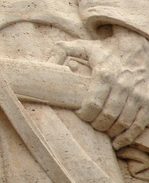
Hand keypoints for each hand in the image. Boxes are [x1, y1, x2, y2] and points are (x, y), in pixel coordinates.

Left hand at [54, 26, 148, 147]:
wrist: (135, 47)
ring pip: (123, 123)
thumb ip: (61, 51)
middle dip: (96, 124)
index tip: (79, 114)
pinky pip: (139, 125)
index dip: (84, 114)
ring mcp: (138, 95)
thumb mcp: (81, 45)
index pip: (93, 103)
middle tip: (90, 123)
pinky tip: (117, 141)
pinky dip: (128, 137)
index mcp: (104, 74)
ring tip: (101, 128)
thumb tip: (48, 65)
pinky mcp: (148, 101)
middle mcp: (123, 86)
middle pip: (107, 116)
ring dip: (110, 131)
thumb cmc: (103, 50)